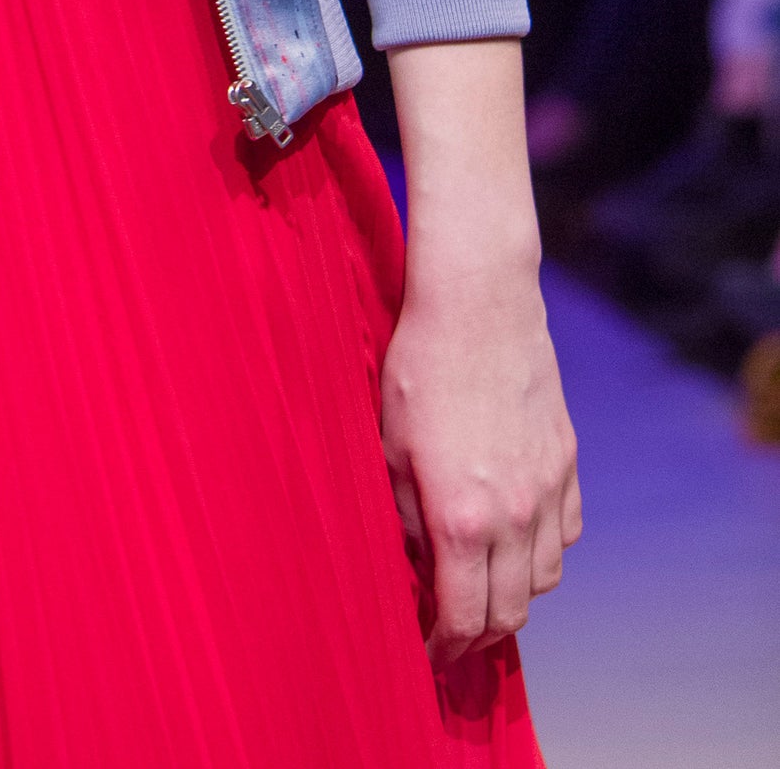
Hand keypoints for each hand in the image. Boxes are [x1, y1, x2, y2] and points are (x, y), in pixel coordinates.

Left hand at [380, 274, 580, 665]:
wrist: (478, 303)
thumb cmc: (419, 368)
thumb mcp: (389, 447)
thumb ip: (404, 517)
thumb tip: (415, 562)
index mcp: (462, 518)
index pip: (464, 617)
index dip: (445, 647)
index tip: (430, 654)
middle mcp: (516, 515)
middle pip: (511, 611)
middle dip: (480, 632)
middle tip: (453, 628)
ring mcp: (549, 488)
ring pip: (546, 578)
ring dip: (515, 594)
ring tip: (483, 584)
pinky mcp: (567, 461)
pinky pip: (567, 533)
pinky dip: (544, 551)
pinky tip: (517, 537)